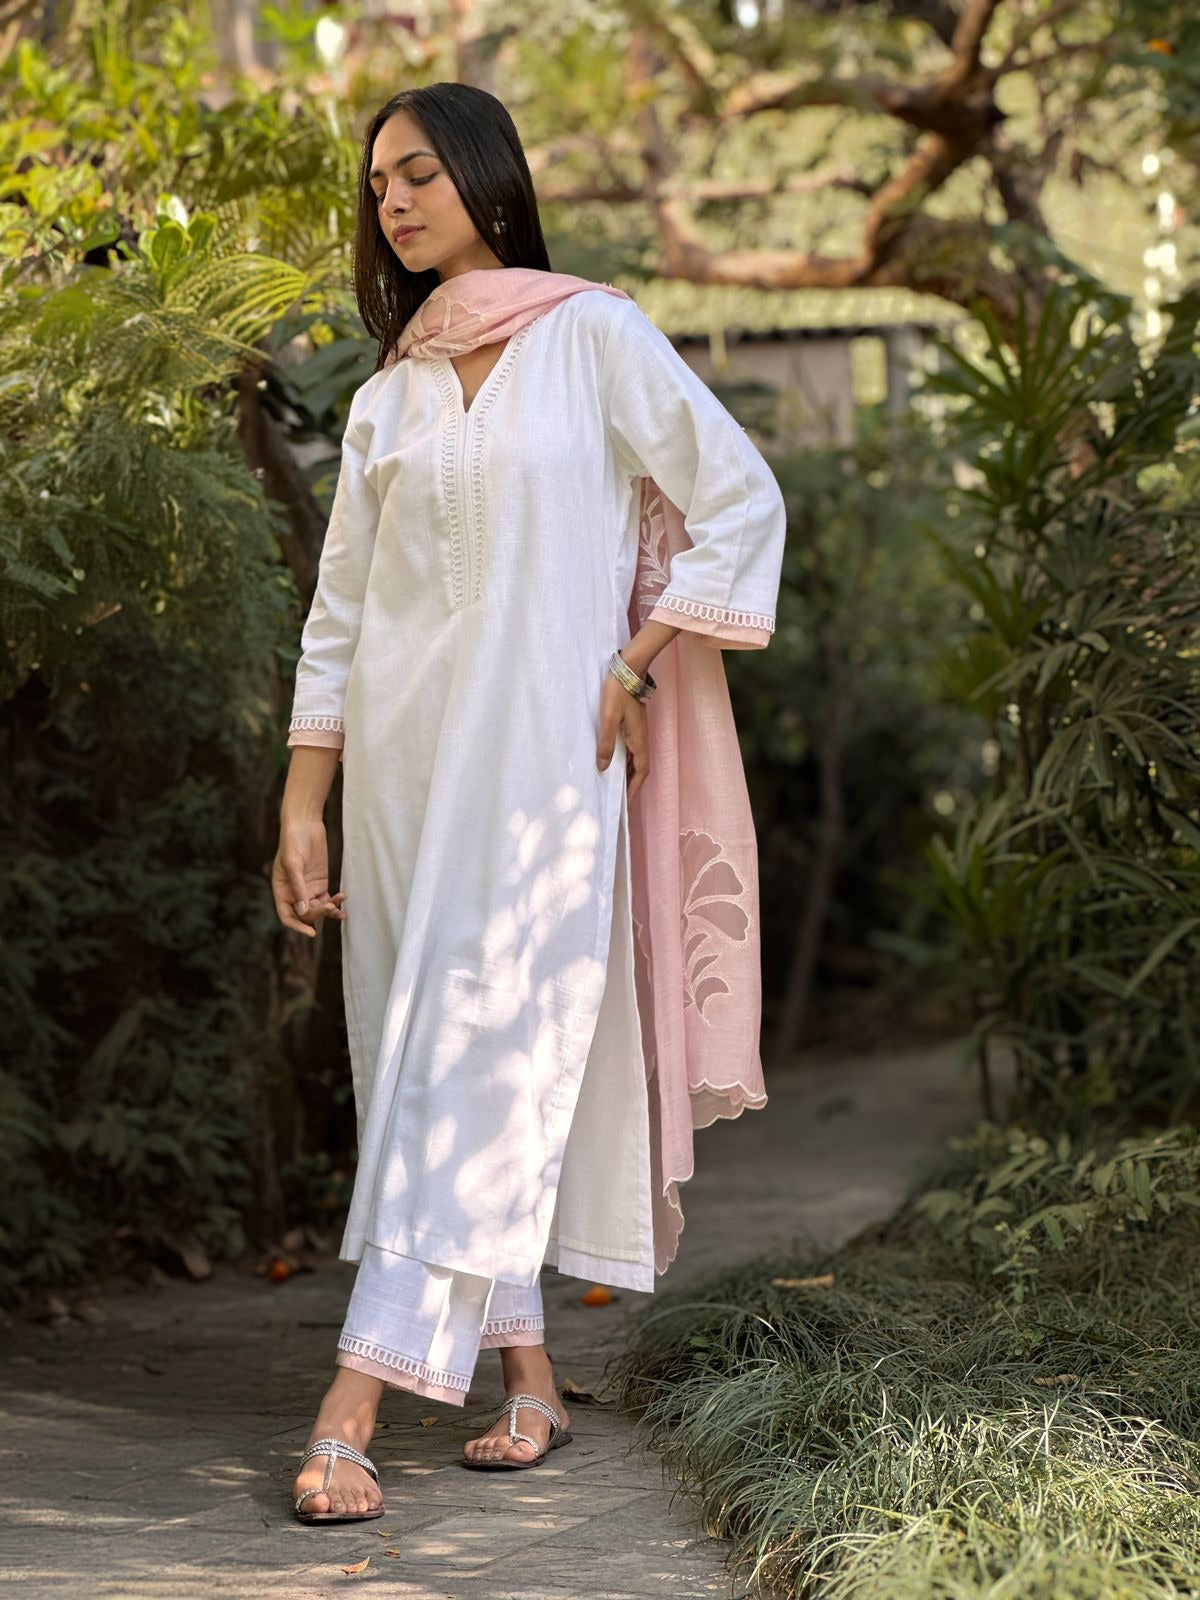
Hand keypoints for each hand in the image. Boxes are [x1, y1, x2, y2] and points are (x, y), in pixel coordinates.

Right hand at [271, 817, 346, 937]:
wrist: (305, 824)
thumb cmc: (293, 841)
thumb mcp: (293, 864)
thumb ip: (298, 887)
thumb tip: (303, 910)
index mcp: (282, 890)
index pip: (287, 916)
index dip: (297, 926)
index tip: (311, 933)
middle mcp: (294, 893)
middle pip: (306, 914)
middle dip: (318, 914)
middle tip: (330, 906)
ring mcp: (308, 888)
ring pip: (318, 909)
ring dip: (329, 911)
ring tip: (339, 906)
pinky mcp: (321, 882)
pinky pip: (328, 899)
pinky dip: (335, 902)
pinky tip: (343, 899)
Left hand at [596, 668, 650, 800]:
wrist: (629, 669)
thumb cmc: (618, 693)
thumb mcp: (608, 719)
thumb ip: (606, 744)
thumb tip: (603, 768)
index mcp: (638, 740)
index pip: (641, 771)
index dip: (635, 787)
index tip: (627, 802)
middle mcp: (641, 738)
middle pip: (639, 767)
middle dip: (631, 782)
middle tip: (619, 795)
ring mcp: (638, 730)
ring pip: (635, 757)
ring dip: (628, 770)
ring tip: (615, 780)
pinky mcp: (633, 722)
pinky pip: (631, 747)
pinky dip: (624, 757)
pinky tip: (613, 756)